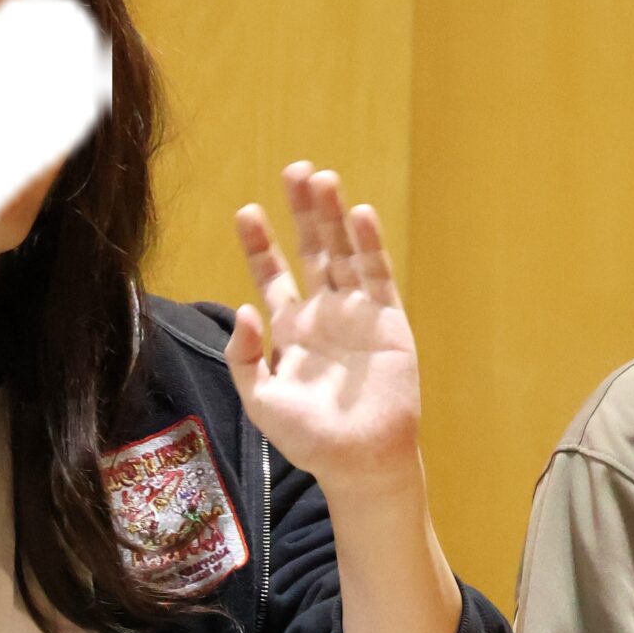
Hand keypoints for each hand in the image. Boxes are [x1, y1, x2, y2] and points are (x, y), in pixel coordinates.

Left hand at [228, 163, 422, 498]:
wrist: (359, 462)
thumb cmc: (308, 438)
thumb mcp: (261, 400)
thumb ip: (245, 357)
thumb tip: (244, 309)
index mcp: (292, 329)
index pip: (273, 275)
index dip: (260, 244)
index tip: (245, 211)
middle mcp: (325, 313)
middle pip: (312, 250)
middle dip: (302, 212)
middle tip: (294, 170)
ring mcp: (358, 314)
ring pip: (344, 253)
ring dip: (334, 217)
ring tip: (322, 177)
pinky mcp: (389, 322)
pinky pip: (378, 276)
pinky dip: (370, 245)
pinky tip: (360, 214)